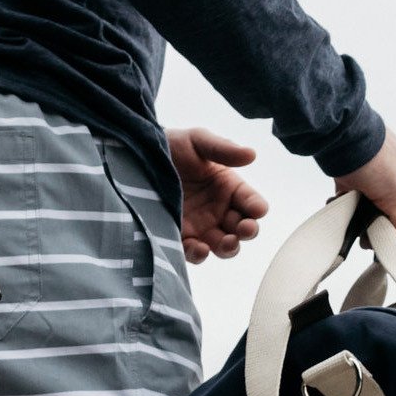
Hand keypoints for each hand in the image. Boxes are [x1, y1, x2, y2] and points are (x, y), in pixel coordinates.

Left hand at [168, 128, 269, 262]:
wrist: (138, 157)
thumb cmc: (172, 145)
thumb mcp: (198, 141)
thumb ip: (223, 149)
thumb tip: (252, 154)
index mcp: (228, 187)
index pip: (250, 202)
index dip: (256, 207)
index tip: (257, 210)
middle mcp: (218, 210)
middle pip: (242, 228)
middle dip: (248, 231)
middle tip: (245, 229)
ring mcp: (200, 227)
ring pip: (223, 245)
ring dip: (229, 247)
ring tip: (228, 242)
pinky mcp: (180, 238)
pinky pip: (194, 252)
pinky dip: (199, 254)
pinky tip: (200, 248)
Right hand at [333, 129, 395, 235]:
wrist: (348, 134)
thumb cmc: (351, 144)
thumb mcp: (365, 167)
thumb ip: (366, 188)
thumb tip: (352, 204)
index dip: (392, 215)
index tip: (377, 221)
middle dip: (392, 227)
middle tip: (373, 232)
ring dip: (385, 232)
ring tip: (367, 236)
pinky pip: (395, 230)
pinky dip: (382, 238)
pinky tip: (367, 240)